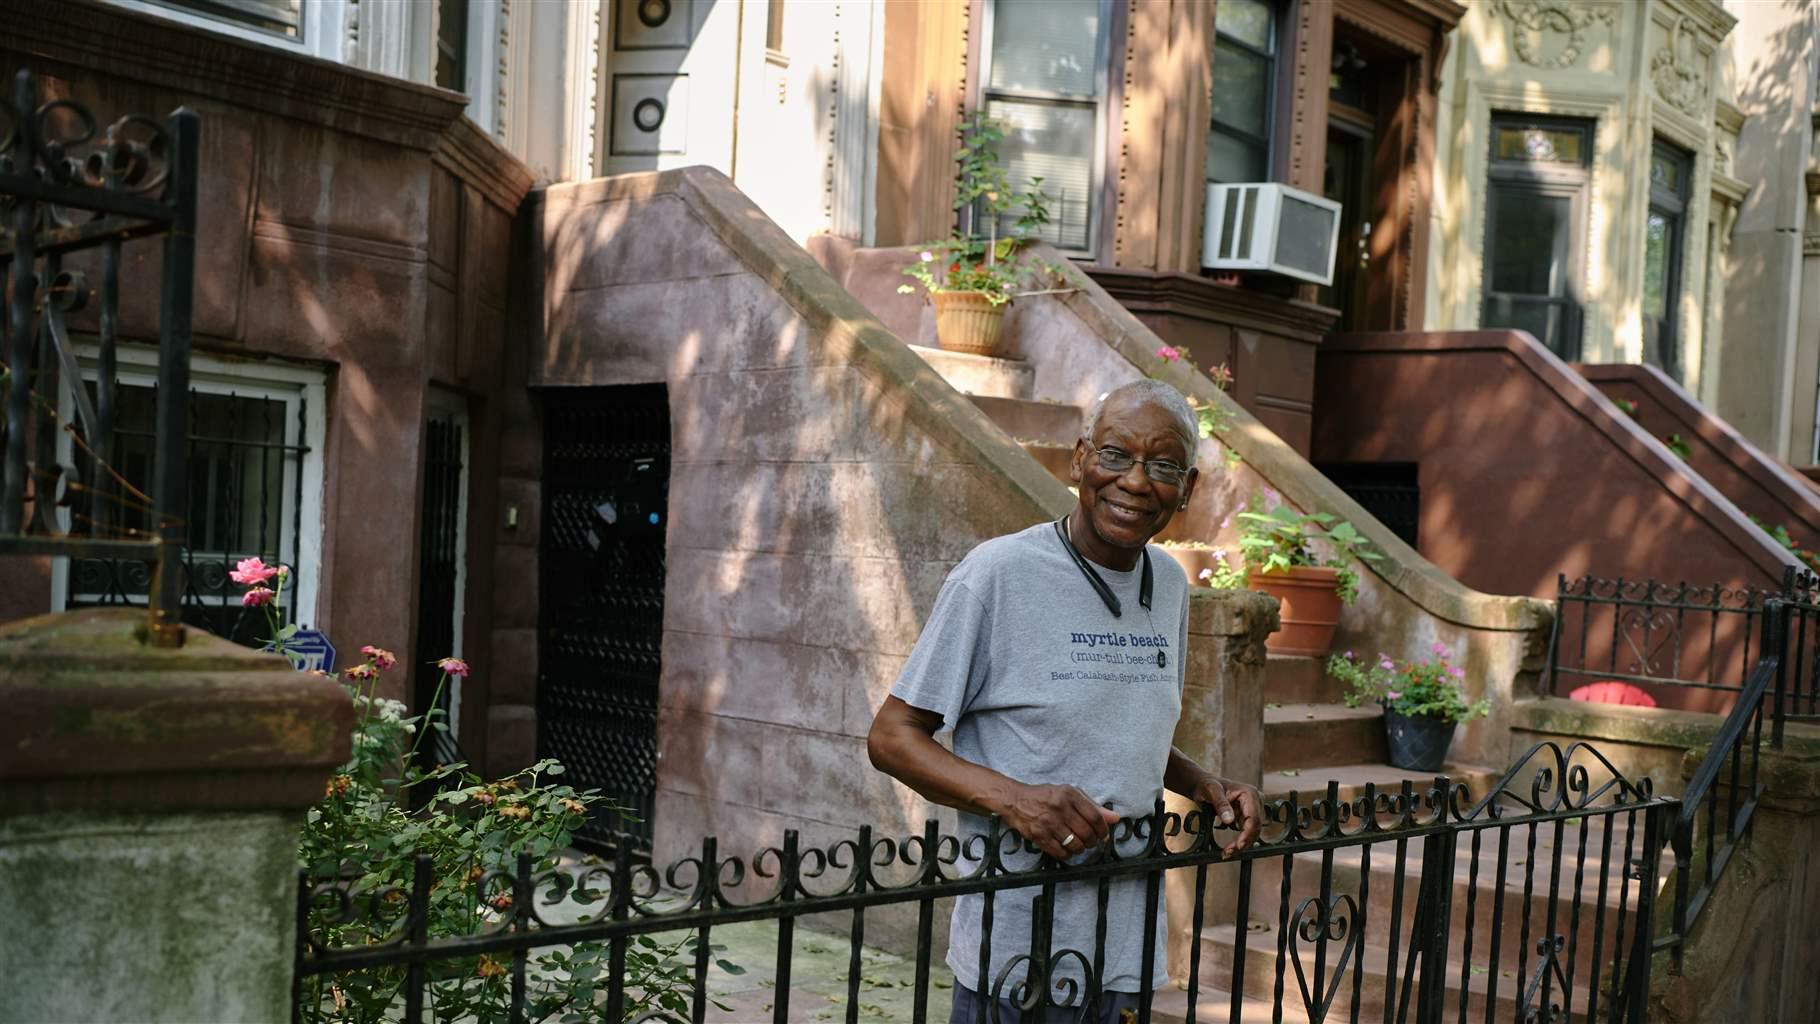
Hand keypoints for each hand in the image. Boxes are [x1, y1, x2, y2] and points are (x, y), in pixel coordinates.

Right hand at [993, 782, 1119, 860]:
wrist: (1015, 800)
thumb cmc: (1046, 796)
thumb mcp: (1070, 794)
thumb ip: (1093, 806)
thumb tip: (1115, 818)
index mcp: (1069, 795)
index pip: (1095, 817)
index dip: (1103, 830)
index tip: (1103, 835)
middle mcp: (1059, 808)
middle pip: (1087, 833)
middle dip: (1093, 842)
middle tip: (1091, 842)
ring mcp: (1048, 823)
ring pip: (1075, 845)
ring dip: (1080, 849)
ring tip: (1078, 845)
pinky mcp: (1038, 836)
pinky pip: (1060, 853)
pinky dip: (1067, 855)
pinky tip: (1066, 849)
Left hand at [1190, 775, 1262, 856]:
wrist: (1203, 785)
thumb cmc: (1207, 785)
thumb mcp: (1211, 791)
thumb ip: (1220, 804)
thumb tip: (1229, 820)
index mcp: (1250, 793)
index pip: (1254, 818)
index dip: (1247, 834)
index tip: (1238, 845)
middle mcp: (1255, 801)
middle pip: (1255, 828)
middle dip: (1243, 842)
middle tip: (1228, 852)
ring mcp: (1253, 809)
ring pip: (1253, 832)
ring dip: (1242, 844)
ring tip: (1227, 852)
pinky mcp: (1248, 816)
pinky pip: (1247, 832)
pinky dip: (1239, 841)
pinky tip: (1229, 848)